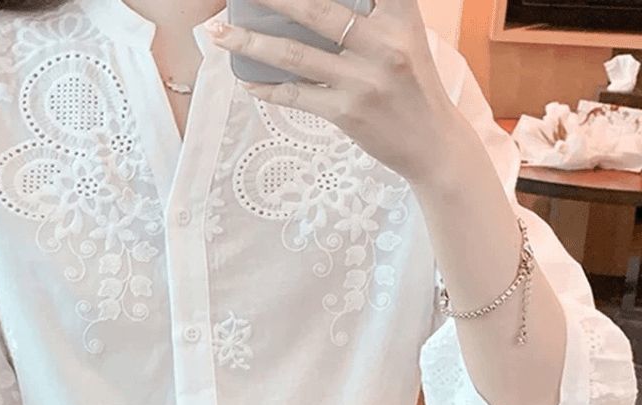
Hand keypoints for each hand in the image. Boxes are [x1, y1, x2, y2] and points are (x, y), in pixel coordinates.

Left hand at [206, 0, 461, 184]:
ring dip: (250, 42)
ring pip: (295, 55)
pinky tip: (246, 81)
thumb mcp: (407, 37)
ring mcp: (362, 80)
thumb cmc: (414, 87)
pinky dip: (268, 88)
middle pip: (316, 10)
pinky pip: (297, 96)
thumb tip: (313, 9)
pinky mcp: (347, 112)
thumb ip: (376, 13)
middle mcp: (382, 43)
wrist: (433, 144)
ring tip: (219, 33)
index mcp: (399, 16)